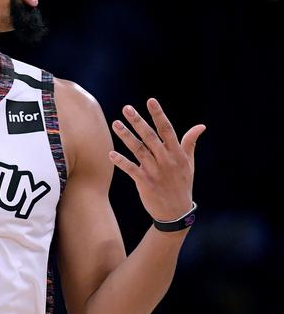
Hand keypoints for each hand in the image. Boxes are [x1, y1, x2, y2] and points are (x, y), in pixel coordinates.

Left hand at [108, 98, 205, 220]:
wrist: (176, 212)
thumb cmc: (182, 184)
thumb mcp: (189, 163)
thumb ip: (190, 143)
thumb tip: (201, 126)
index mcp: (177, 154)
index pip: (167, 130)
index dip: (159, 115)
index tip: (151, 101)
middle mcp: (166, 160)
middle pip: (150, 137)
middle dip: (138, 121)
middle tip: (126, 108)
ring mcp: (155, 171)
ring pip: (139, 150)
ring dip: (126, 136)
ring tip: (115, 123)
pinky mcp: (145, 182)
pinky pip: (131, 169)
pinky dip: (121, 162)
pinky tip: (110, 154)